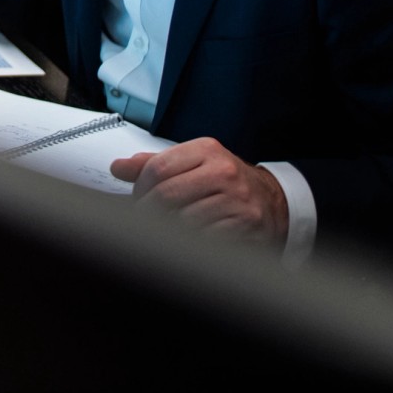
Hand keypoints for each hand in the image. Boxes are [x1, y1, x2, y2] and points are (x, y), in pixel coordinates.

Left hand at [110, 137, 288, 244]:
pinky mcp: (245, 225)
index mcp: (206, 150)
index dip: (139, 188)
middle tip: (142, 221)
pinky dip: (189, 243)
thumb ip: (155, 164)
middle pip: (166, 194)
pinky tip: (187, 241)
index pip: (158, 167)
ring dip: (166, 230)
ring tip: (163, 231)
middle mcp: (223, 171)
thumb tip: (118, 167)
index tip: (136, 200)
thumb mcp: (195, 164)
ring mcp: (236, 199)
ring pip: (182, 219)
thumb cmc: (228, 183)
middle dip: (147, 212)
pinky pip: (204, 238)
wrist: (273, 203)